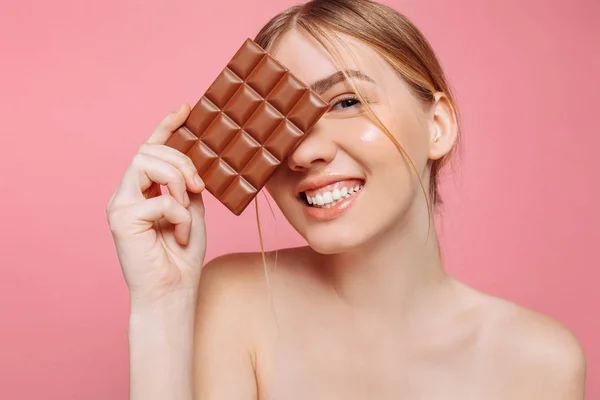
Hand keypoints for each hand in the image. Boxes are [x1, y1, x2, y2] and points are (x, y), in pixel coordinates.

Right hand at [106, 104, 206, 302]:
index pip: (151, 150)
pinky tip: (181, 235)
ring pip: (145, 162)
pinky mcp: (120, 219)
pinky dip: (179, 215)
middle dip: (180, 159)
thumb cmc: (182, 256)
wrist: (172, 292)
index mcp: (142, 191)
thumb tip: (192, 162)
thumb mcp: (192, 211)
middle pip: (147, 151)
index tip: (185, 108)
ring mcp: (119, 205)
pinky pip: (159, 199)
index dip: (166, 126)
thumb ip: (187, 185)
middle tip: (198, 184)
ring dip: (176, 180)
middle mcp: (126, 194)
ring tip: (189, 205)